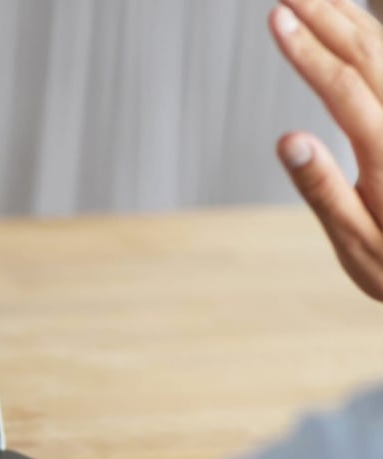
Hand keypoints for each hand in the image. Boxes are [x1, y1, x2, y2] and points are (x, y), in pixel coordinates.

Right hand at [271, 0, 382, 300]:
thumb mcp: (358, 244)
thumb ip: (323, 190)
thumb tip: (289, 139)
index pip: (343, 88)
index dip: (308, 50)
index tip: (276, 18)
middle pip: (367, 55)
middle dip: (325, 16)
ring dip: (348, 18)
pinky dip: (376, 36)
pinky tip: (360, 20)